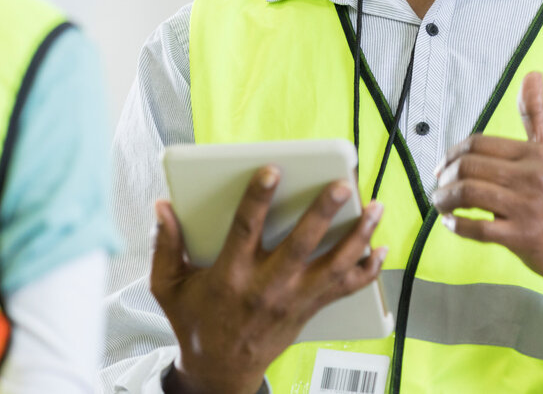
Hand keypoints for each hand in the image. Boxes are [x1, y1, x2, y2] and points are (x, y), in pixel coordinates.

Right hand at [151, 167, 387, 393]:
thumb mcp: (168, 287)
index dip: (259, 198)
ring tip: (375, 207)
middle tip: (342, 185)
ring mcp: (294, 299)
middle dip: (323, 213)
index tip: (272, 170)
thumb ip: (165, 245)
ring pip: (334, 265)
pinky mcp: (310, 309)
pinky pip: (345, 289)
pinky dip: (368, 270)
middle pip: (302, 245)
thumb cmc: (195, 323)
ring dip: (358, 236)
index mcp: (230, 276)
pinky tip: (380, 249)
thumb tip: (162, 206)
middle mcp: (267, 287)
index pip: (246, 230)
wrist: (220, 372)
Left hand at [431, 72, 542, 332]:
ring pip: (468, 194)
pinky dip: (457, 225)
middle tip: (438, 187)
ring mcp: (528, 207)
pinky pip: (477, 228)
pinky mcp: (523, 237)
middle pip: (469, 167)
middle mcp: (532, 177)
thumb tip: (533, 73)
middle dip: (445, 177)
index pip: (479, 143)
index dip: (453, 154)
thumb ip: (537, 116)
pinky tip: (451, 224)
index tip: (443, 167)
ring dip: (444, 199)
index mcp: (535, 154)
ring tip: (440, 204)